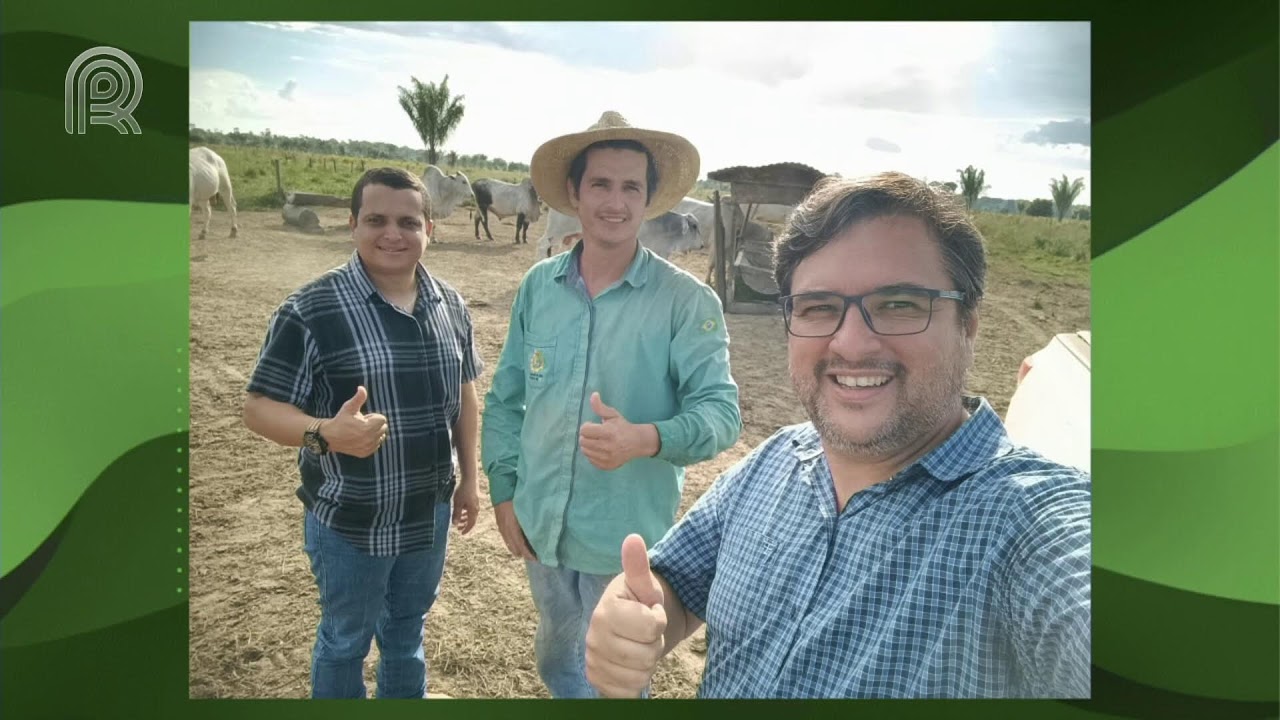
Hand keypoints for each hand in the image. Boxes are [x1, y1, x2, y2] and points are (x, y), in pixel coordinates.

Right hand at [320, 386, 387, 457]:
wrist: (329, 437)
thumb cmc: (340, 420)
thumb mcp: (349, 407)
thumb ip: (358, 398)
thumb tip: (361, 388)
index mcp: (368, 427)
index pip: (382, 419)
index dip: (373, 417)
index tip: (363, 418)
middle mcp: (370, 439)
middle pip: (383, 428)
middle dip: (374, 424)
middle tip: (361, 424)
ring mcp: (368, 447)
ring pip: (381, 437)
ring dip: (374, 433)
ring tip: (361, 431)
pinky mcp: (366, 453)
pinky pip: (376, 445)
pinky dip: (372, 441)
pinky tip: (361, 438)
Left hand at [452, 480, 477, 533]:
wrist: (469, 479)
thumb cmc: (463, 491)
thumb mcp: (457, 504)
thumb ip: (456, 514)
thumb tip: (455, 524)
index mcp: (473, 511)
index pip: (471, 524)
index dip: (466, 529)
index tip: (461, 533)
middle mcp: (476, 509)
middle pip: (471, 520)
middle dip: (465, 525)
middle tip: (458, 528)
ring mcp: (476, 504)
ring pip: (471, 515)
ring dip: (465, 519)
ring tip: (458, 520)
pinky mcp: (474, 500)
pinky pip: (471, 509)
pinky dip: (466, 513)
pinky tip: (461, 511)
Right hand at [493, 501, 536, 560]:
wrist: (502, 488)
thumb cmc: (516, 495)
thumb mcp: (525, 508)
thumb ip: (532, 519)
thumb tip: (542, 529)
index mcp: (512, 525)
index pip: (520, 544)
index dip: (528, 553)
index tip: (536, 559)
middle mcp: (505, 528)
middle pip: (514, 547)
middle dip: (524, 554)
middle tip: (535, 558)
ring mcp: (501, 526)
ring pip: (509, 544)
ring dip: (518, 550)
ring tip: (527, 554)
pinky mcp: (499, 524)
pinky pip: (506, 539)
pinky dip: (512, 545)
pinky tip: (517, 546)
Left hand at [579, 393, 656, 470]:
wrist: (637, 443)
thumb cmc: (622, 427)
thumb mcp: (612, 415)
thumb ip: (600, 407)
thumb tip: (593, 395)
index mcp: (608, 432)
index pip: (584, 430)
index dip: (586, 426)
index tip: (593, 425)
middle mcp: (607, 446)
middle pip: (583, 442)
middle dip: (586, 436)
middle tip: (594, 434)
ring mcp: (607, 458)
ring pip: (585, 451)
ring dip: (588, 445)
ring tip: (596, 441)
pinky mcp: (607, 465)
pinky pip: (591, 460)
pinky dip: (592, 454)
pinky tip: (600, 449)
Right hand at [585, 534, 666, 697]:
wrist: (632, 627)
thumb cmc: (641, 602)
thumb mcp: (644, 583)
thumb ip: (638, 565)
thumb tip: (633, 539)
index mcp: (605, 612)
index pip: (652, 626)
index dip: (658, 619)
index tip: (650, 612)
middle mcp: (593, 639)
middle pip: (647, 654)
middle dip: (654, 643)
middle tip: (645, 632)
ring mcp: (593, 663)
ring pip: (640, 676)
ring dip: (647, 663)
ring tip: (639, 645)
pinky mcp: (598, 683)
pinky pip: (629, 693)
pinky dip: (636, 683)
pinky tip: (631, 665)